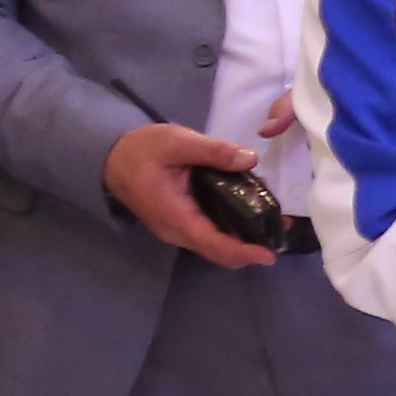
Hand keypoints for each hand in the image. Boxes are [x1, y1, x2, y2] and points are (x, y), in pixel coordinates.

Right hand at [102, 122, 280, 269]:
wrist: (112, 157)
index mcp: (174, 215)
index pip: (212, 243)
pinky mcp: (183, 221)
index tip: (270, 254)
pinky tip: (253, 204)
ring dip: (246, 235)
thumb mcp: (178, 141)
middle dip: (252, 244)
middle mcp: (176, 230)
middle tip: (283, 225)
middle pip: (218, 249)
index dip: (242, 252)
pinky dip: (234, 224)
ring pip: (216, 242)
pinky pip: (211, 230)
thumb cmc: (141, 150)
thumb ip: (214, 151)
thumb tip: (250, 159)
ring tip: (275, 215)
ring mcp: (178, 228)